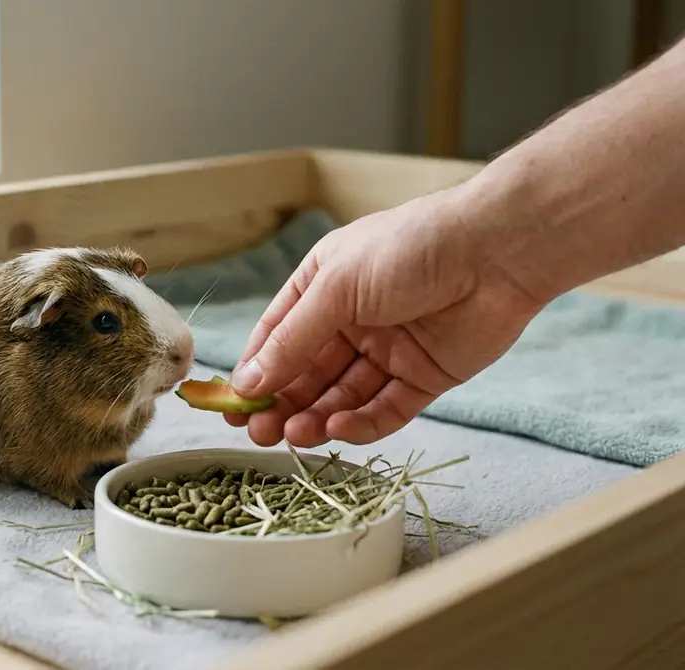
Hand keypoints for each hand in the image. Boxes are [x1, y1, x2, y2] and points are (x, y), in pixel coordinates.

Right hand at [225, 186, 546, 447]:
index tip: (231, 407)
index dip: (254, 373)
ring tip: (293, 435)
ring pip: (340, 396)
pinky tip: (337, 429)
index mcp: (322, 288)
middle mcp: (350, 321)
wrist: (497, 252)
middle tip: (258, 433)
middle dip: (281, 404)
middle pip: (306, 374)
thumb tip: (248, 383)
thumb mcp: (336, 289)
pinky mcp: (422, 377)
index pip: (276, 338)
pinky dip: (359, 423)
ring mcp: (386, 351)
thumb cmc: (409, 250)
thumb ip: (292, 341)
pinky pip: (384, 409)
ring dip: (314, 417)